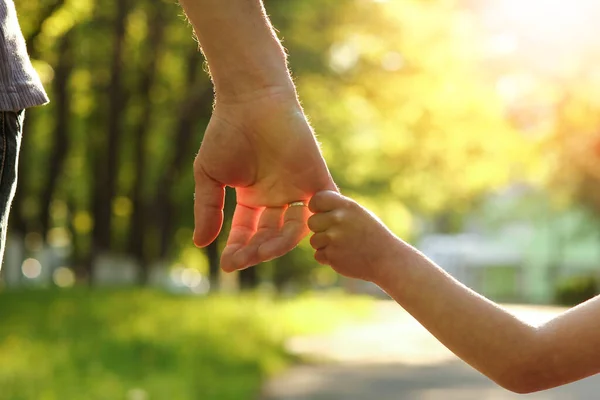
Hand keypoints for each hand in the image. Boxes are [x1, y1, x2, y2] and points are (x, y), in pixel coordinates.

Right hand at [193, 89, 336, 271]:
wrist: (251, 102)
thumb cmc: (227, 133)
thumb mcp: (209, 175)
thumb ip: (207, 209)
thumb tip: (200, 243)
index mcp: (253, 198)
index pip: (248, 233)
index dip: (239, 250)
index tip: (227, 265)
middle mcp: (276, 197)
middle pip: (270, 237)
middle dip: (256, 252)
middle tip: (243, 260)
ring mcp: (297, 190)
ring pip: (294, 230)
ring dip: (278, 245)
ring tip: (261, 253)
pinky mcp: (316, 180)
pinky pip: (323, 211)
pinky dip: (313, 226)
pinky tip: (291, 238)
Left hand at [307, 190, 402, 282]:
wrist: (386, 258)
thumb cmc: (371, 234)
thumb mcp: (358, 213)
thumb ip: (338, 208)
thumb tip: (313, 204)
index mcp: (346, 205)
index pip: (317, 199)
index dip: (316, 207)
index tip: (322, 213)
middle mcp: (339, 219)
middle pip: (312, 222)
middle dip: (320, 229)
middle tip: (337, 234)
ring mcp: (334, 238)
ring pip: (314, 240)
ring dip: (324, 245)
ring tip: (343, 246)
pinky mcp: (332, 255)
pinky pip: (318, 255)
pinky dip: (328, 258)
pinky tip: (344, 256)